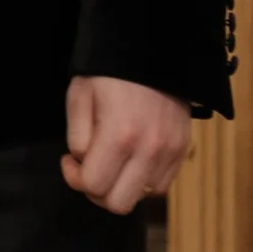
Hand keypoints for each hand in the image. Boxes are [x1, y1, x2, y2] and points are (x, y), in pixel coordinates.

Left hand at [62, 75, 190, 214]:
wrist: (153, 50)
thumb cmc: (109, 72)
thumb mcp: (80, 96)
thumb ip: (78, 138)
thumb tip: (84, 165)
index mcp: (119, 135)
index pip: (93, 186)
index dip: (74, 178)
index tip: (70, 160)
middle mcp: (149, 150)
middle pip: (119, 204)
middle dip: (97, 191)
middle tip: (90, 168)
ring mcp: (170, 152)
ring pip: (142, 197)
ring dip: (122, 186)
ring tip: (112, 161)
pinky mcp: (182, 149)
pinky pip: (162, 185)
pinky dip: (143, 180)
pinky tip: (131, 159)